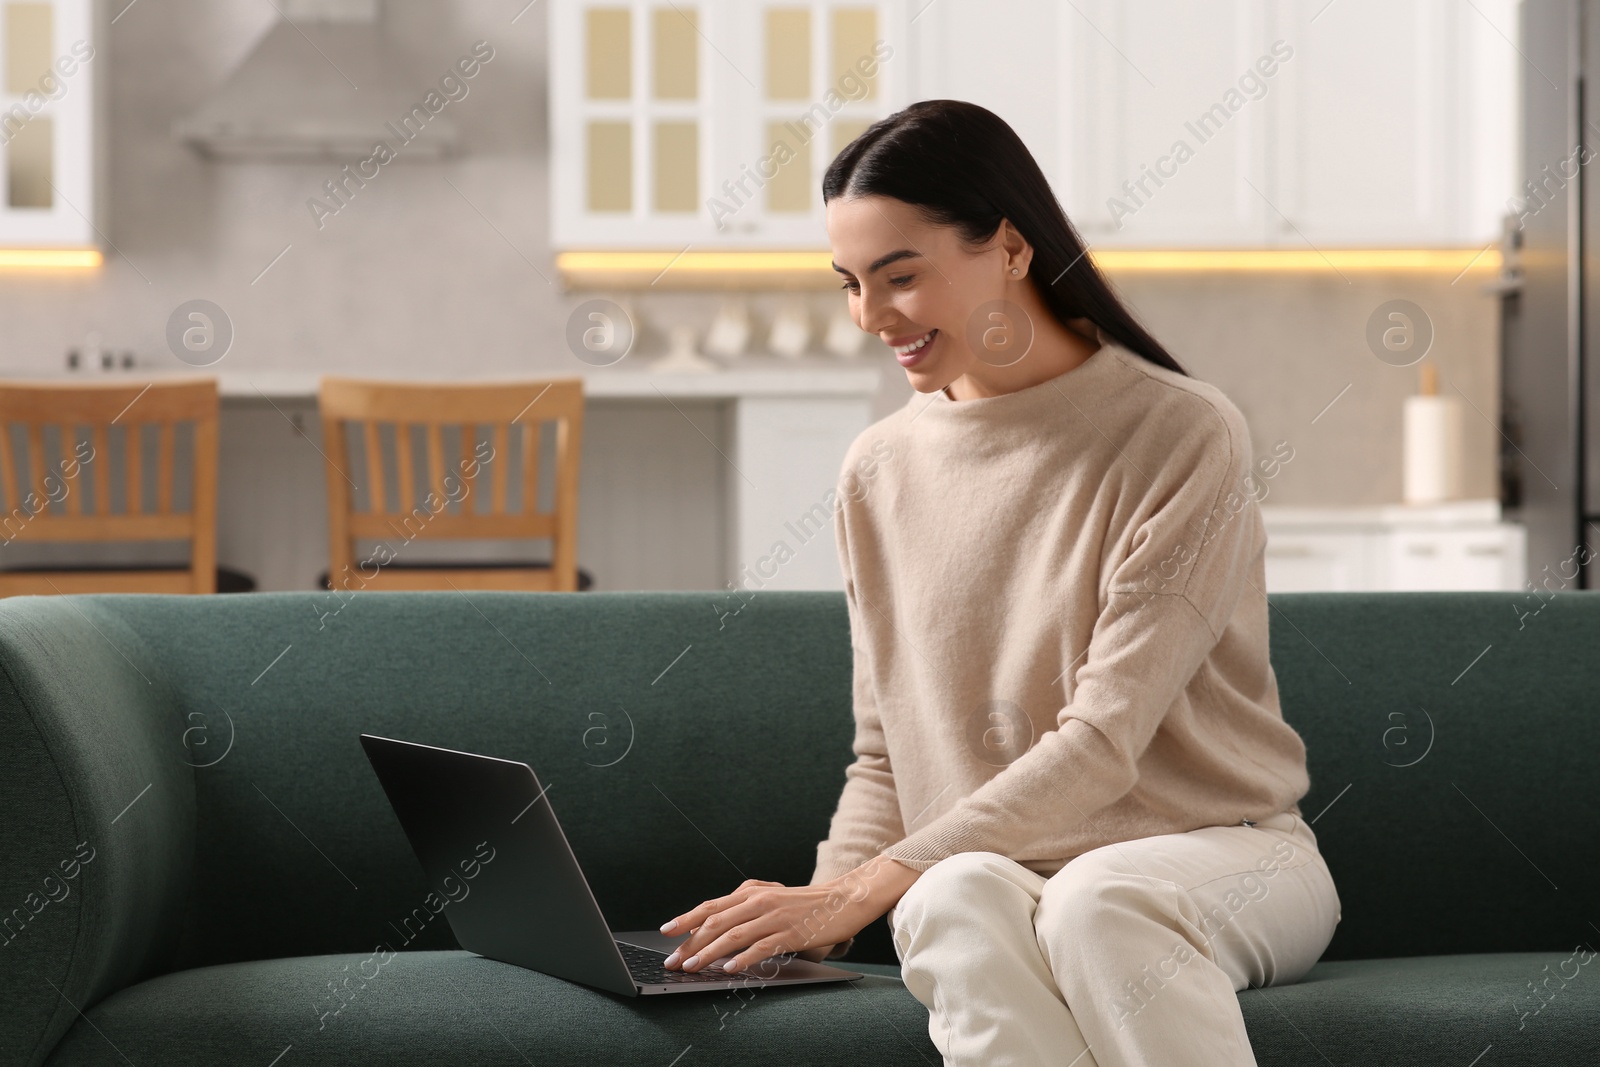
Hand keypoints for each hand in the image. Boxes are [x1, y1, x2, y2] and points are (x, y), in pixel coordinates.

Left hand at [659, 857, 919, 975]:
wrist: (845, 898)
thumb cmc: (807, 903)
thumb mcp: (772, 899)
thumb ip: (746, 909)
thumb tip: (715, 928)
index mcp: (752, 892)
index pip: (711, 906)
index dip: (686, 919)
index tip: (666, 932)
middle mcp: (759, 901)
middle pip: (716, 921)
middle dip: (691, 942)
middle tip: (673, 960)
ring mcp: (775, 916)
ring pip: (734, 935)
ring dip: (710, 952)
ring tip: (693, 967)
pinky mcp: (791, 932)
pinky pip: (762, 947)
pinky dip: (743, 959)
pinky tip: (730, 969)